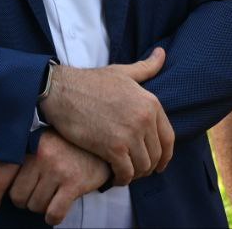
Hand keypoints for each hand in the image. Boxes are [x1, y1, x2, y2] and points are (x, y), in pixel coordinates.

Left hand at [0, 130, 110, 224]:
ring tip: (56, 189)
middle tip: (43, 187)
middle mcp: (42, 155)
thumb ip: (15, 167)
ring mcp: (58, 169)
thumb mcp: (40, 148)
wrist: (105, 145)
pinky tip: (61, 205)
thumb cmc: (68, 148)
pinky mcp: (74, 183)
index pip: (0, 176)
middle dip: (27, 198)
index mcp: (29, 144)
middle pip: (18, 197)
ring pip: (35, 207)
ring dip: (43, 205)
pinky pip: (53, 214)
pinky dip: (54, 216)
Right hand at [38, 46, 174, 185]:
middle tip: (137, 171)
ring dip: (135, 174)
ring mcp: (130, 134)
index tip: (159, 163)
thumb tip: (162, 53)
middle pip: (156, 154)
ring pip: (143, 166)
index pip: (168, 137)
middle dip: (149, 167)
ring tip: (125, 174)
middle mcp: (145, 119)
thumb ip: (146, 68)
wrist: (62, 91)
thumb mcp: (123, 72)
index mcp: (151, 103)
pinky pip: (126, 172)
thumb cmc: (91, 82)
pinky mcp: (113, 147)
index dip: (165, 155)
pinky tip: (114, 177)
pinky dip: (121, 179)